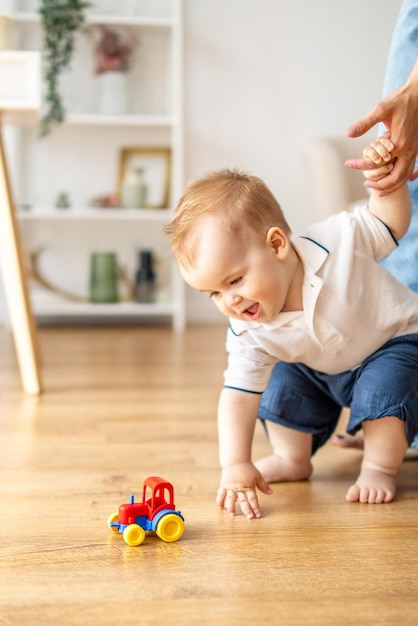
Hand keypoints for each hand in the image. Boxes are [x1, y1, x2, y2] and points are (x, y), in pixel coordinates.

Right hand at [216, 462, 272, 518]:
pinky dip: (220, 500)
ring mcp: (231, 487)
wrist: (236, 460)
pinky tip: (220, 507)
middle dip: (246, 509)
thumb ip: (263, 486)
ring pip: (230, 498)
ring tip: (232, 514)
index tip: (258, 515)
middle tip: (249, 517)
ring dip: (231, 506)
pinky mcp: (224, 485)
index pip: (253, 499)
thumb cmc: (248, 468)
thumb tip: (271, 493)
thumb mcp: (257, 476)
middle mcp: (239, 488)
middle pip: (243, 501)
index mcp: (248, 487)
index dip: (255, 507)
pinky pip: (221, 494)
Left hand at [345, 78, 417, 194]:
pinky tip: (396, 180)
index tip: (347, 163)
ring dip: (391, 185)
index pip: (375, 162)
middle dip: (380, 185)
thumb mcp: (380, 109)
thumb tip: (348, 133)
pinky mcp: (416, 148)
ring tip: (378, 189)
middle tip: (365, 184)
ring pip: (404, 176)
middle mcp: (408, 151)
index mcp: (398, 144)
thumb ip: (365, 123)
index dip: (359, 165)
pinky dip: (402, 178)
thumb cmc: (400, 100)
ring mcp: (414, 151)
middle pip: (394, 178)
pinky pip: (411, 169)